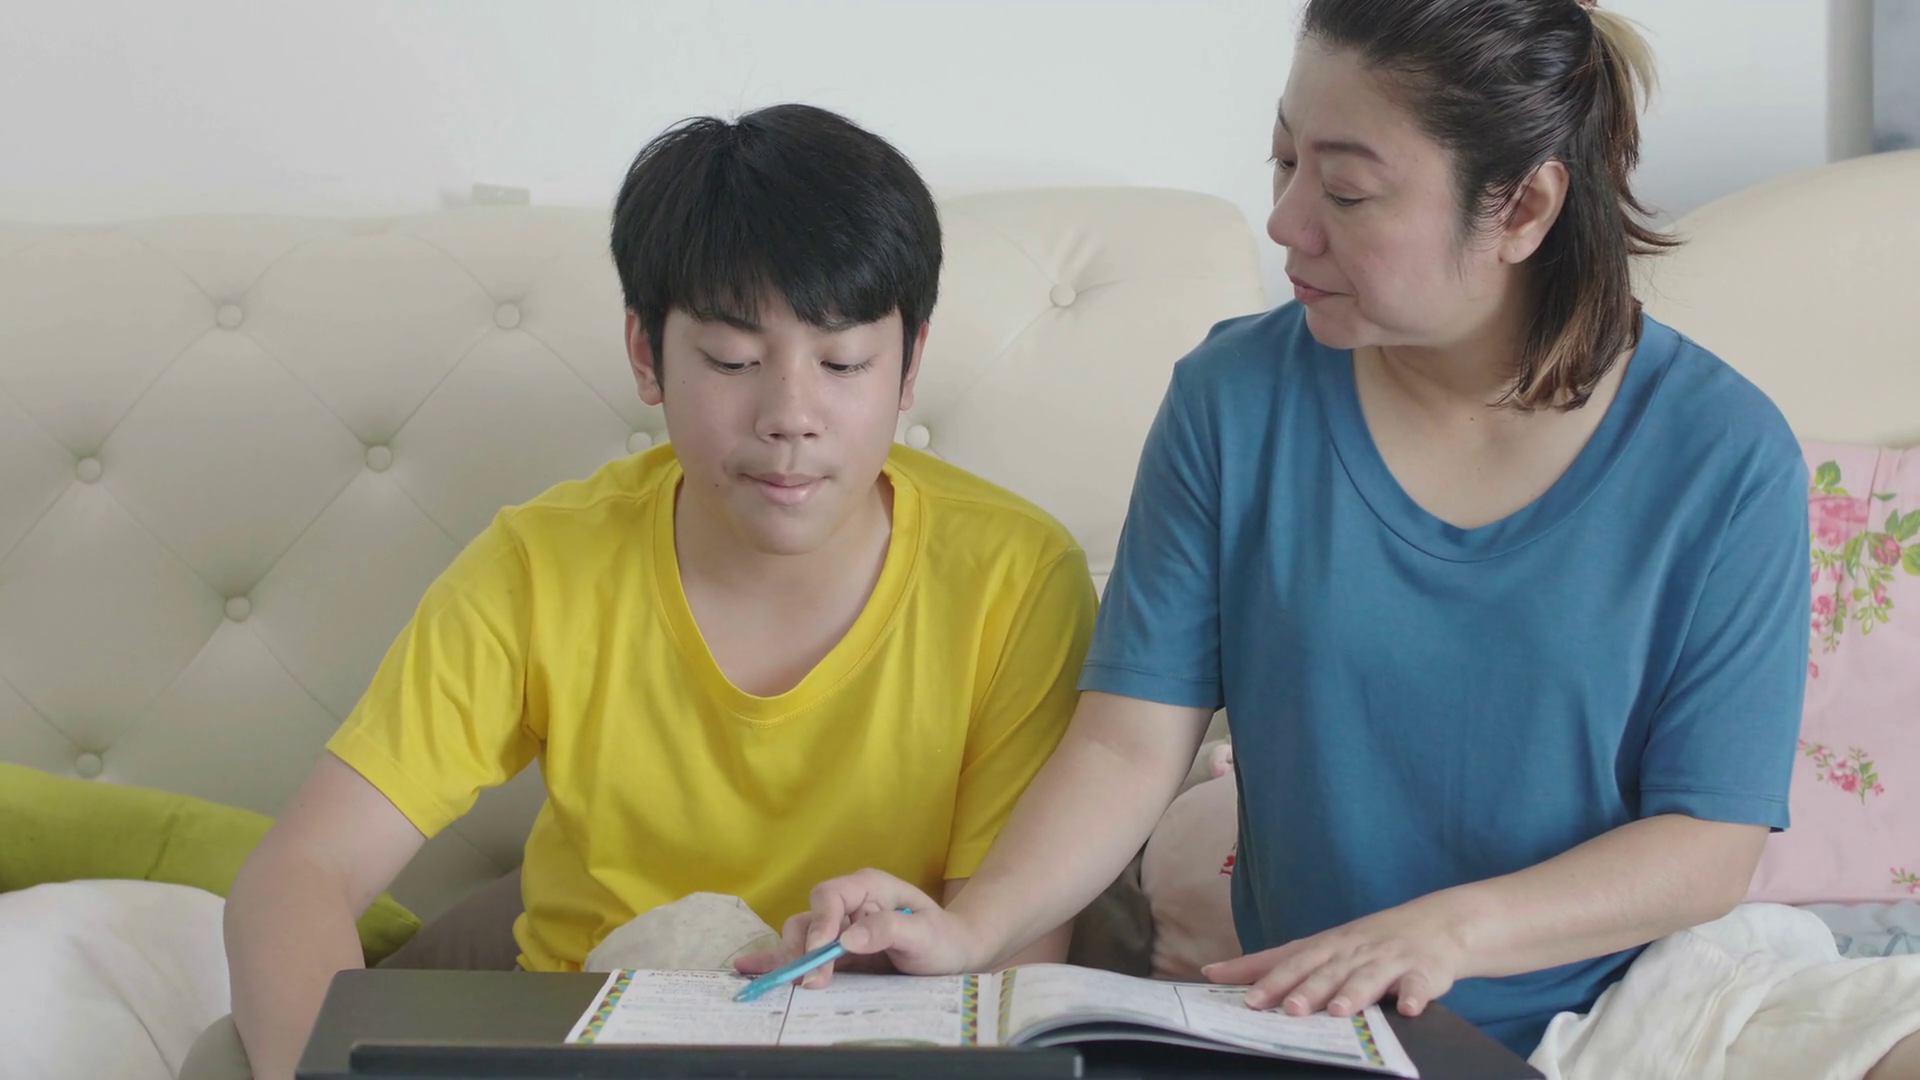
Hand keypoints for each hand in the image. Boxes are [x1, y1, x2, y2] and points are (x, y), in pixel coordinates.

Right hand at [733, 870, 978, 988]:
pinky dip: (778, 962)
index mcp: (868, 888)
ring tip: (775, 983)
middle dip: (803, 950)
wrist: (953, 956)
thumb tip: (847, 938)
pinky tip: (750, 969)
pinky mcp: (835, 954)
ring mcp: (838, 930)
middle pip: (808, 920)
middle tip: (810, 982)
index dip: (821, 923)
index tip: (820, 953)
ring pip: (800, 939)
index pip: (830, 897)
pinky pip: (802, 955)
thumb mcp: (925, 932)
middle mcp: (847, 905)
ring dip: (790, 961)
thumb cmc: (943, 938)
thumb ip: (889, 929)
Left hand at [1202, 897, 1467, 1019]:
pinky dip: (1413, 996)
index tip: (1246, 999)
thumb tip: (1216, 972)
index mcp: (1328, 945)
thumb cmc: (1368, 941)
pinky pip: (1418, 985)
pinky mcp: (1423, 971)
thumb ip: (1275, 963)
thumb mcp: (1322, 947)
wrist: (1437, 923)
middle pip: (1327, 970)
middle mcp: (1354, 950)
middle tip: (1287, 1008)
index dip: (1270, 980)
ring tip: (1337, 1011)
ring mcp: (1389, 959)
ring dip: (1352, 993)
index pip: (1292, 961)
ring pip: (1368, 977)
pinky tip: (1407, 1009)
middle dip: (1306, 989)